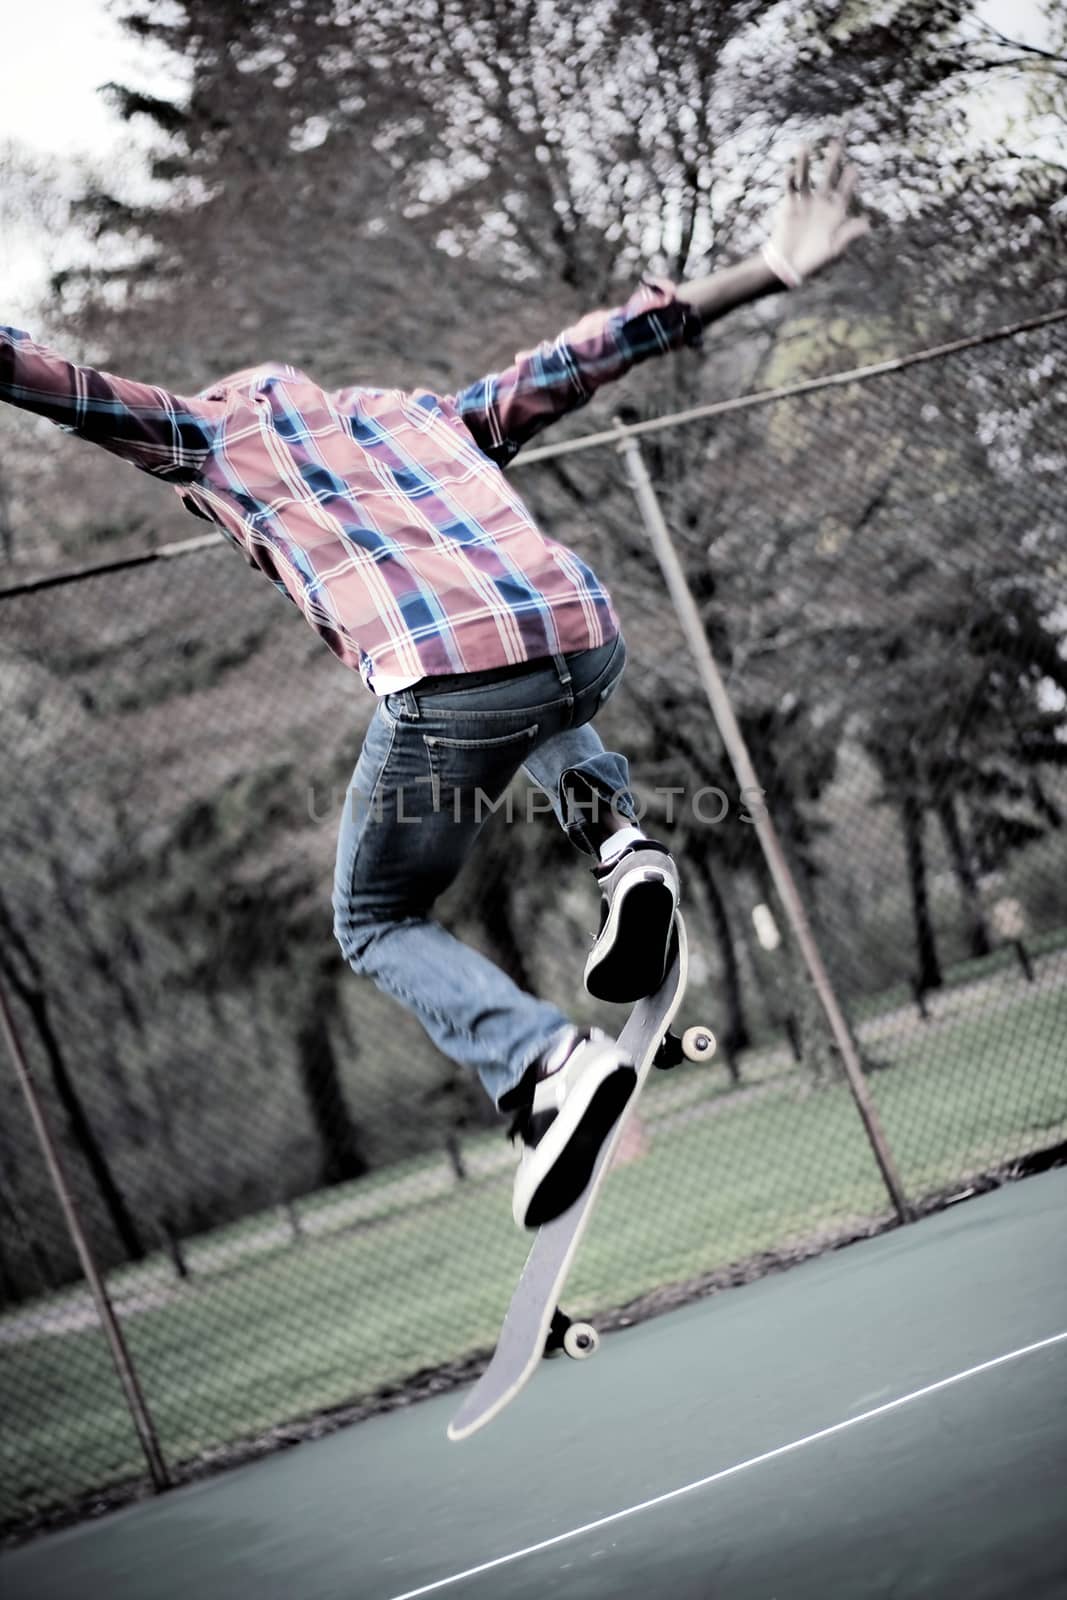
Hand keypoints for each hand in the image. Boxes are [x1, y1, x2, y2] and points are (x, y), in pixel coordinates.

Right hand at [762, 139, 869, 287]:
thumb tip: (867, 224)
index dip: (848, 180)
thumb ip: (848, 234)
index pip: (844, 192)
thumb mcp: (834, 249)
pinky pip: (790, 189)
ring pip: (806, 178)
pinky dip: (790, 180)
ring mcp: (805, 203)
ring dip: (806, 163)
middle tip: (837, 142)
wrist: (788, 266)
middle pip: (828, 177)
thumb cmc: (813, 260)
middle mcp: (821, 204)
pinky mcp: (790, 206)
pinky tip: (790, 170)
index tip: (852, 168)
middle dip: (832, 161)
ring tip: (805, 147)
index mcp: (834, 213)